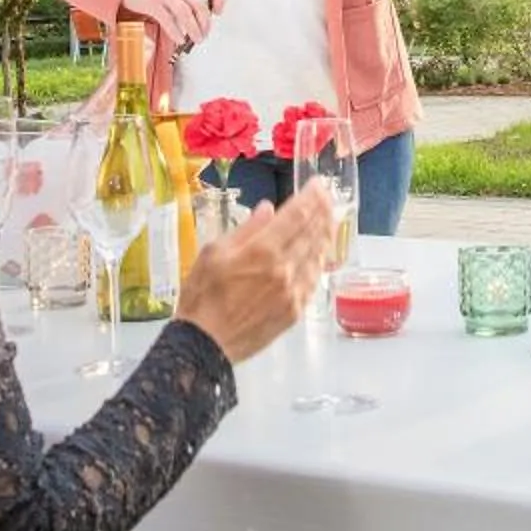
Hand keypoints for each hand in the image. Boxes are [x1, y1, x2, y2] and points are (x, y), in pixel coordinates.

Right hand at [121, 0, 223, 49]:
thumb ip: (189, 0)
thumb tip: (204, 22)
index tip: (218, 13)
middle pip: (199, 4)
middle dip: (205, 23)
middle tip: (205, 34)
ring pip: (185, 13)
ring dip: (194, 29)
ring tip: (196, 39)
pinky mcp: (152, 4)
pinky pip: (168, 21)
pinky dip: (176, 32)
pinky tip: (179, 39)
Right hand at [171, 186, 334, 362]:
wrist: (204, 345)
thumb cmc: (201, 296)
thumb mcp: (212, 253)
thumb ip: (245, 229)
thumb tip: (267, 209)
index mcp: (262, 250)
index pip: (297, 216)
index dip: (311, 198)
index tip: (319, 185)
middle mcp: (284, 269)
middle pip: (313, 234)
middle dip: (324, 212)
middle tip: (329, 199)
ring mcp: (293, 292)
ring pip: (318, 257)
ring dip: (326, 236)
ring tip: (328, 221)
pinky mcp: (295, 312)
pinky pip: (314, 281)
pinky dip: (319, 263)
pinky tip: (320, 255)